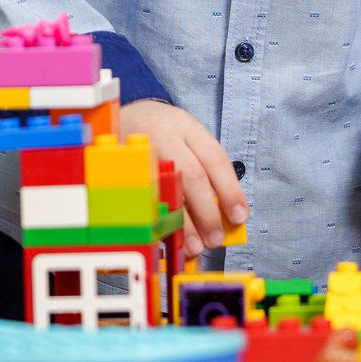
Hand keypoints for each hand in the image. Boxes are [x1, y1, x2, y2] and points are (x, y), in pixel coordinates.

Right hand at [119, 100, 247, 257]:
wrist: (121, 116)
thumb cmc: (160, 134)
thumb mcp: (184, 139)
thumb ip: (203, 171)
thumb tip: (223, 216)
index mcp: (185, 126)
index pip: (214, 158)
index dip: (230, 190)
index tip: (239, 217)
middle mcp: (163, 134)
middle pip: (192, 175)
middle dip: (207, 212)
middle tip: (215, 238)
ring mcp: (139, 149)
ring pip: (164, 189)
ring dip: (182, 222)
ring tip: (194, 245)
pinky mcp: (121, 166)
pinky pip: (143, 198)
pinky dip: (157, 219)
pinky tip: (166, 234)